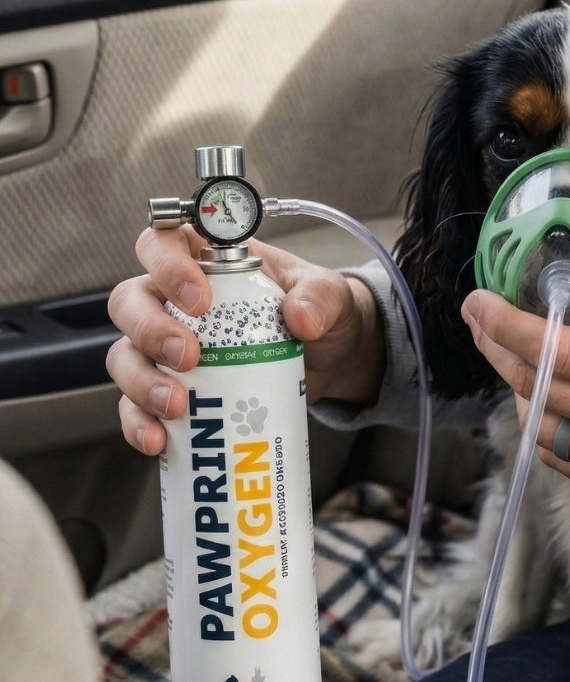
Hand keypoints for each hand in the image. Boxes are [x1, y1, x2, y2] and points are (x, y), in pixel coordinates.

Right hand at [106, 226, 384, 455]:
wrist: (333, 360)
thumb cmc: (320, 313)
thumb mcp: (331, 296)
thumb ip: (320, 297)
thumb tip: (301, 318)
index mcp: (208, 262)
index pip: (163, 243)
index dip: (166, 265)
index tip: (198, 300)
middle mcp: (175, 300)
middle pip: (130, 302)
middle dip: (149, 331)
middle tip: (187, 357)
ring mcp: (167, 347)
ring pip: (125, 356)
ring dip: (142, 382)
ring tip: (176, 406)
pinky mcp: (174, 390)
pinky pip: (137, 406)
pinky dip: (140, 423)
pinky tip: (159, 439)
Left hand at [460, 193, 569, 535]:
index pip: (556, 350)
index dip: (504, 325)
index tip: (477, 301)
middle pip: (536, 388)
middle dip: (496, 350)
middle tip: (480, 320)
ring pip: (542, 428)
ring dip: (517, 389)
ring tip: (511, 356)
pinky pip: (563, 461)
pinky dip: (543, 428)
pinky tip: (545, 402)